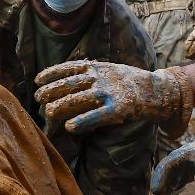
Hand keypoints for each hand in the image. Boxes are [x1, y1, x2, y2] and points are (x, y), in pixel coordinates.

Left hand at [34, 59, 184, 134]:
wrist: (157, 90)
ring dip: (60, 106)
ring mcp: (109, 93)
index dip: (51, 74)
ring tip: (48, 113)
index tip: (37, 80)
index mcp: (98, 67)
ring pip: (78, 99)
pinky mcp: (118, 108)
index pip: (69, 68)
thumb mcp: (110, 69)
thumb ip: (92, 72)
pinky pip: (96, 116)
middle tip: (37, 99)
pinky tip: (69, 127)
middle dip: (51, 91)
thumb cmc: (130, 81)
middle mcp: (100, 78)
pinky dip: (81, 121)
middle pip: (69, 84)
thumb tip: (69, 77)